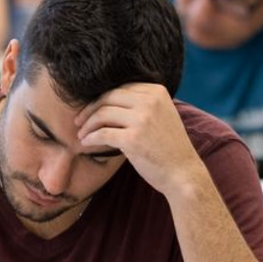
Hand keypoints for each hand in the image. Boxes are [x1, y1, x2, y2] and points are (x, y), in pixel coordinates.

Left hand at [75, 83, 204, 196]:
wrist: (183, 174)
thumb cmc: (169, 148)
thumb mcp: (162, 116)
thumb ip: (143, 104)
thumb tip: (110, 99)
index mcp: (157, 92)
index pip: (120, 88)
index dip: (101, 98)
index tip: (90, 109)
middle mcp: (150, 102)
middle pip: (108, 97)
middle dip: (90, 108)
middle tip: (79, 121)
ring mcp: (142, 119)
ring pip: (102, 114)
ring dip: (87, 125)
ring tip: (81, 134)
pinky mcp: (133, 139)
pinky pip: (102, 134)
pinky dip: (90, 138)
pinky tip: (85, 143)